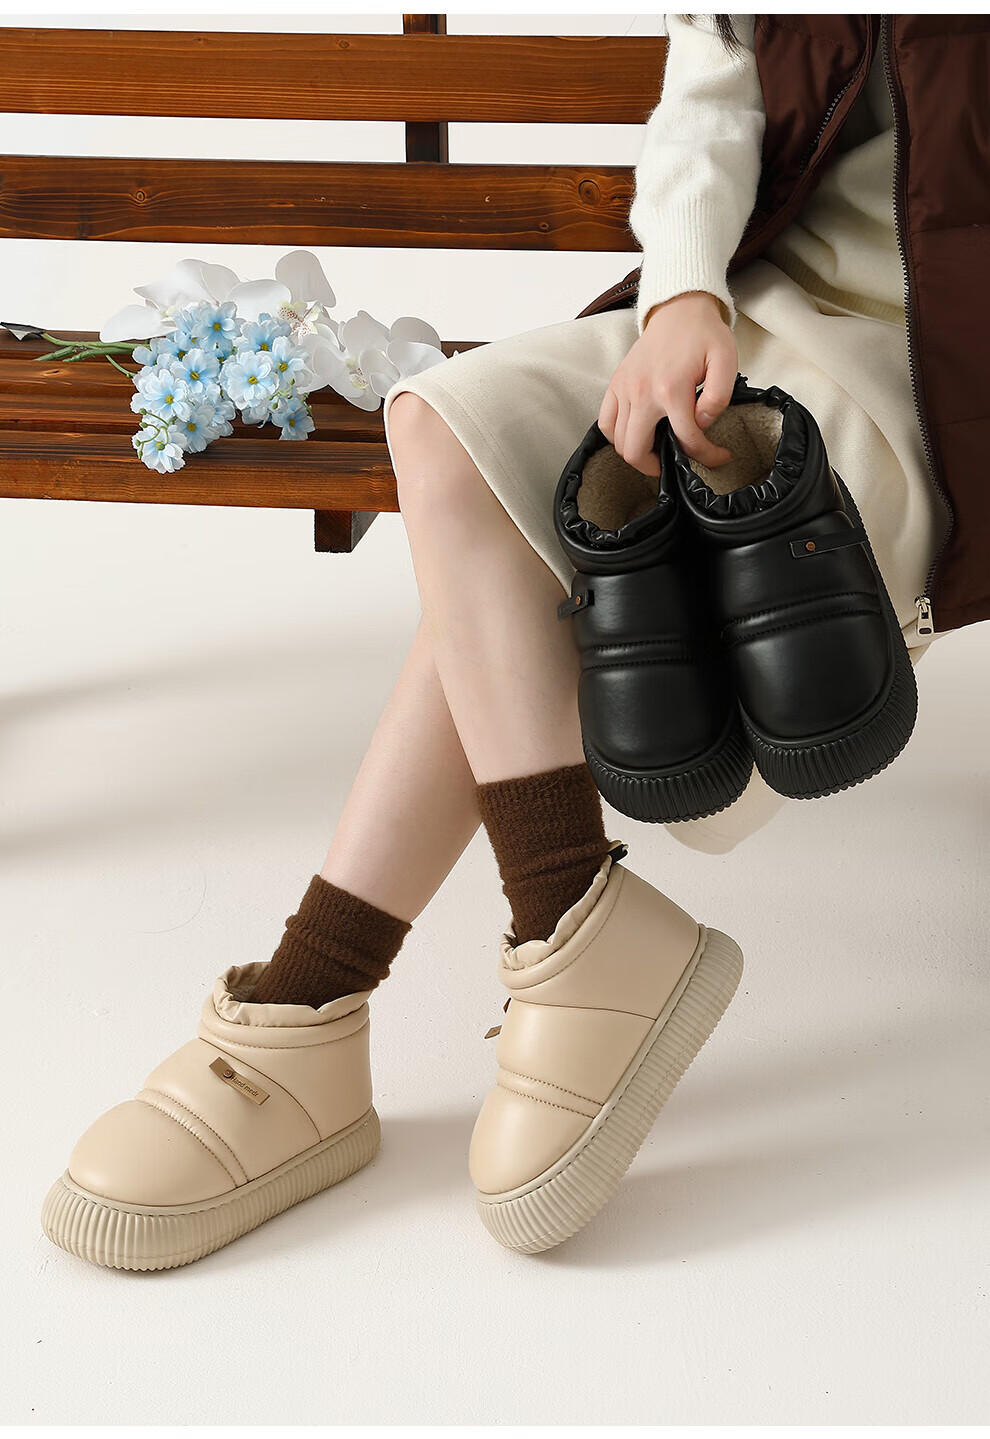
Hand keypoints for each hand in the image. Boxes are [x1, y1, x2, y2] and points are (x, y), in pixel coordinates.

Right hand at [598, 290, 737, 478]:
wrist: (678, 308)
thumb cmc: (703, 335)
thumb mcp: (726, 361)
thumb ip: (718, 398)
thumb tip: (702, 423)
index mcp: (671, 389)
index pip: (686, 439)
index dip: (706, 456)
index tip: (718, 457)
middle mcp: (642, 392)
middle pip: (636, 451)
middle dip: (658, 467)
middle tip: (675, 463)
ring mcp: (624, 389)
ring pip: (619, 442)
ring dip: (638, 454)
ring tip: (657, 451)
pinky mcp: (615, 385)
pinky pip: (606, 423)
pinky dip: (617, 436)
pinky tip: (636, 434)